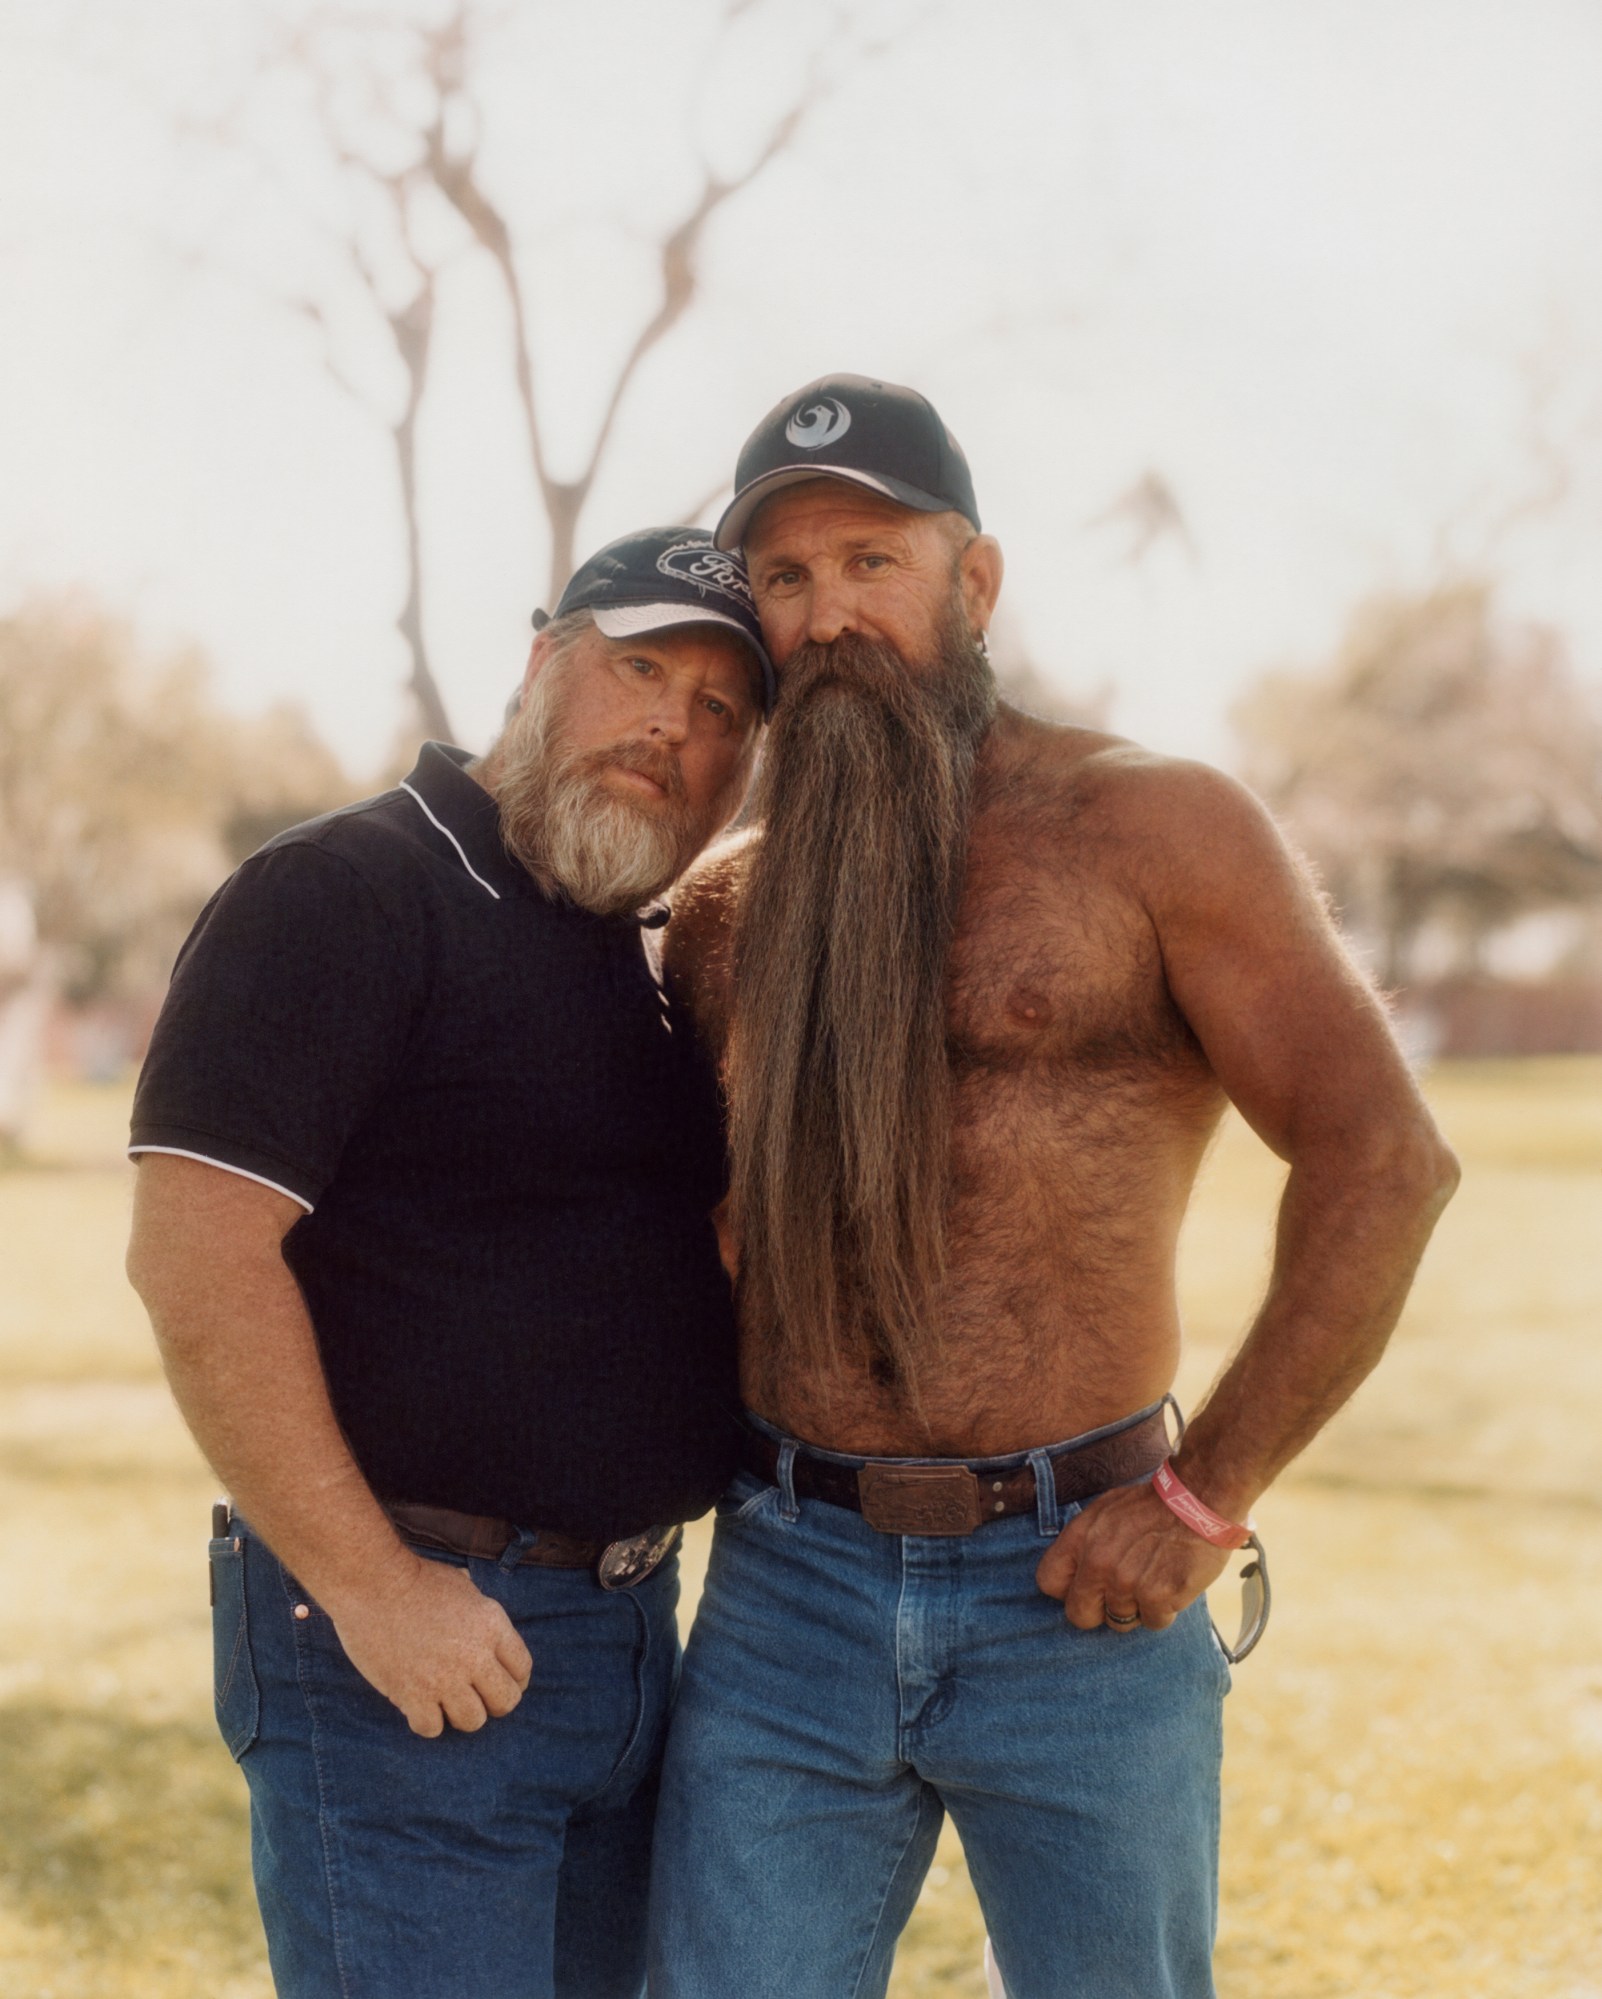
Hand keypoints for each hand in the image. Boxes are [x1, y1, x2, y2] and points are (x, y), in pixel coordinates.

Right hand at [326, 1554, 533, 1736]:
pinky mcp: (412, 1694)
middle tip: (477, 1697)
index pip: (522, 1668)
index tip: (501, 1682)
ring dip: (461, 1714)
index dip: (516, 1680)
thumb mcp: (463, 1586)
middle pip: (506, 1702)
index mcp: (491, 1625)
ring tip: (447, 1702)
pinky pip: (432, 1728)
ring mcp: (444, 1678)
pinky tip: (419, 1705)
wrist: (373, 1584)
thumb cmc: (416, 1579)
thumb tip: (484, 1626)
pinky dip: (427, 1721)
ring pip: (473, 1721)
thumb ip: (480, 1613)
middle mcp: (475, 1655)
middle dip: (495, 1703)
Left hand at [1035, 1482, 1228, 1632]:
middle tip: (1120, 1595)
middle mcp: (1098, 1562)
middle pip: (1079, 1615)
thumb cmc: (1152, 1505)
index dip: (1067, 1588)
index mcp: (1081, 1537)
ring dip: (1136, 1607)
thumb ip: (1084, 1542)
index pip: (1048, 1581)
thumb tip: (1071, 1573)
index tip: (1084, 1586)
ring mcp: (1128, 1582)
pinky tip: (1172, 1584)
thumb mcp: (1105, 1510)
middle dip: (1098, 1611)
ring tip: (1153, 1578)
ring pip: (1120, 1622)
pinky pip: (1153, 1622)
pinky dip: (1164, 1610)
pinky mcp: (1158, 1597)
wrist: (1198, 1499)